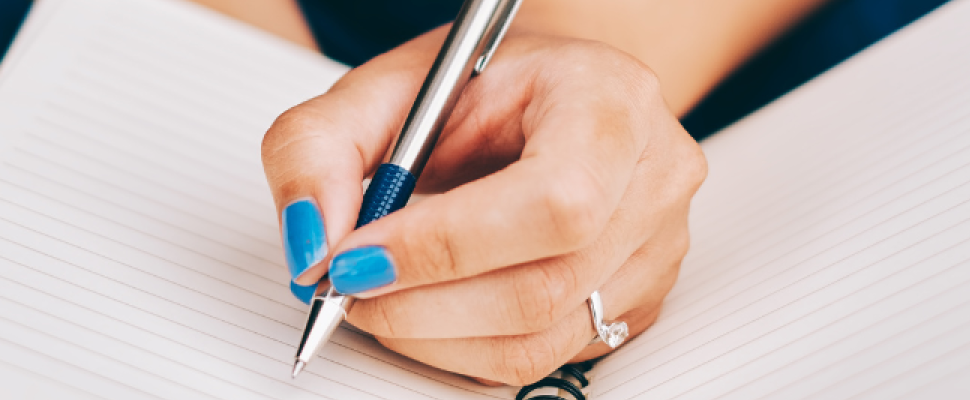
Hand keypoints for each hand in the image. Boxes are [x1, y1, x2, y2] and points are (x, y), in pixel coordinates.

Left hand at [263, 28, 705, 384]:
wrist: (548, 94)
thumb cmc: (486, 86)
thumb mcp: (387, 86)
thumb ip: (321, 147)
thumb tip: (312, 241)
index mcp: (611, 99)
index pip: (553, 200)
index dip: (445, 247)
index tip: (354, 260)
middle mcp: (653, 177)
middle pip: (545, 285)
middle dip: (422, 304)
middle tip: (346, 288)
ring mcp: (658, 248)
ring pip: (540, 338)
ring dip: (434, 336)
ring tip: (381, 296)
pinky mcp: (639, 303)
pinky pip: (545, 357)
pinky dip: (465, 346)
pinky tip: (431, 305)